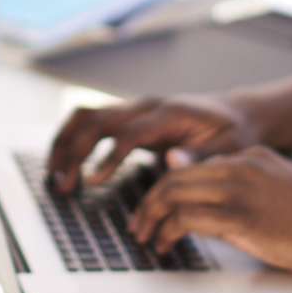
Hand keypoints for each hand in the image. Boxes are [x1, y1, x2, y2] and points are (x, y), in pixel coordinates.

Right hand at [46, 94, 261, 193]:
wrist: (237, 113)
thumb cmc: (235, 133)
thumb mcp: (231, 148)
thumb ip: (203, 157)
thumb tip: (173, 162)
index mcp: (169, 113)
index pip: (129, 132)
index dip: (109, 156)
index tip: (93, 182)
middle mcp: (145, 106)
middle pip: (96, 119)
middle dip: (73, 151)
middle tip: (63, 186)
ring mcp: (134, 109)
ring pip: (85, 116)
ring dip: (64, 143)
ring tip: (54, 178)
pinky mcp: (128, 120)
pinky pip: (90, 124)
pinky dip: (72, 143)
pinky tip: (65, 168)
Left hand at [131, 146, 291, 277]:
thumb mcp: (276, 184)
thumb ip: (238, 177)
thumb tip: (192, 173)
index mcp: (249, 155)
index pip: (190, 164)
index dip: (164, 187)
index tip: (154, 207)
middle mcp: (240, 165)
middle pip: (173, 177)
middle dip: (148, 203)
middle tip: (138, 224)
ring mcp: (240, 190)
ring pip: (173, 194)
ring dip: (151, 218)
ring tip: (145, 237)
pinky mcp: (241, 218)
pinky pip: (187, 219)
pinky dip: (168, 232)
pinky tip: (166, 244)